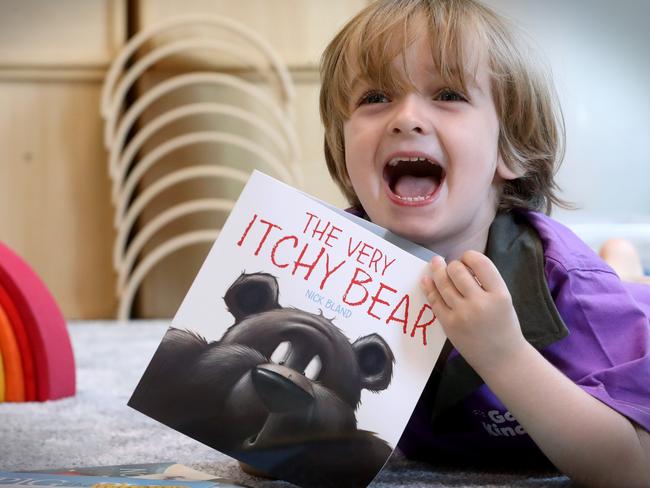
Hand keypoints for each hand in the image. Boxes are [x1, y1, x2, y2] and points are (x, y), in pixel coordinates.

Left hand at [421, 251, 526, 373]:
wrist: (502, 359)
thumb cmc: (504, 326)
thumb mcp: (504, 300)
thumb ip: (486, 282)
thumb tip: (461, 264)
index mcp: (499, 294)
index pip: (480, 263)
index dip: (469, 256)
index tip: (466, 259)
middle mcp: (480, 303)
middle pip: (457, 270)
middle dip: (453, 265)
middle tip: (453, 268)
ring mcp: (462, 314)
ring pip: (443, 283)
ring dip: (438, 270)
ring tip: (435, 263)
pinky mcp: (449, 324)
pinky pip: (434, 300)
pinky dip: (428, 287)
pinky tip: (426, 279)